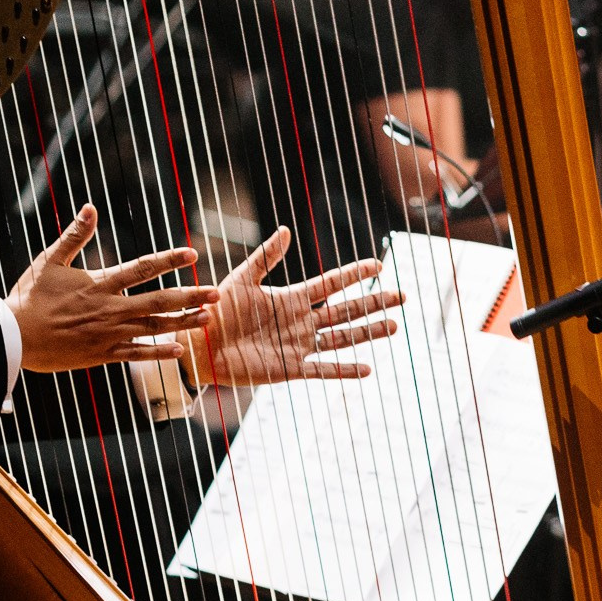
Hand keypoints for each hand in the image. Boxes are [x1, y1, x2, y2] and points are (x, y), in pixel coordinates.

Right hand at [7, 205, 217, 372]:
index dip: (169, 260)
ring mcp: (108, 334)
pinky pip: (136, 354)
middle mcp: (109, 308)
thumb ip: (74, 235)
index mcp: (99, 283)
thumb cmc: (29, 297)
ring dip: (183, 322)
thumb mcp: (49, 260)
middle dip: (189, 295)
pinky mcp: (101, 355)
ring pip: (153, 328)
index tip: (193, 254)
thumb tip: (91, 207)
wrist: (13, 337)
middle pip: (158, 300)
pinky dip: (158, 353)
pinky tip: (180, 350)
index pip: (142, 268)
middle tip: (216, 292)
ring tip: (208, 318)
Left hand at [183, 228, 402, 385]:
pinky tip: (367, 369)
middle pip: (345, 310)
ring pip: (341, 338)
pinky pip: (322, 369)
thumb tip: (286, 230)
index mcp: (291, 298)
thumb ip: (265, 257)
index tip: (378, 265)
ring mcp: (298, 345)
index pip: (331, 283)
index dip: (354, 274)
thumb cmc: (218, 310)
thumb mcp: (242, 279)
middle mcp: (300, 321)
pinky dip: (344, 370)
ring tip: (394, 325)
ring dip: (368, 332)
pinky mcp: (289, 368)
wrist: (200, 344)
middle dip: (373, 303)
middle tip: (401, 295)